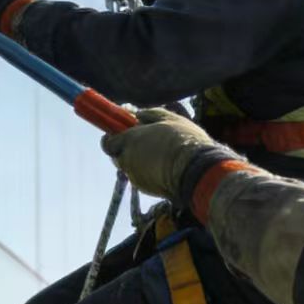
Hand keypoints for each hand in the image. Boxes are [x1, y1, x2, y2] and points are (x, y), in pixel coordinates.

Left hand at [101, 107, 218, 199]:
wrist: (196, 171)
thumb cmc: (183, 140)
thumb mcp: (169, 118)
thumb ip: (149, 115)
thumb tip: (138, 115)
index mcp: (129, 140)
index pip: (107, 142)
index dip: (114, 137)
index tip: (122, 132)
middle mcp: (127, 160)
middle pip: (118, 156)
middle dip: (126, 150)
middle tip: (144, 142)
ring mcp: (136, 176)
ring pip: (131, 168)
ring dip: (139, 161)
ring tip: (159, 155)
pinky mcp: (147, 189)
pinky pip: (143, 178)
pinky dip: (149, 172)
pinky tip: (165, 167)